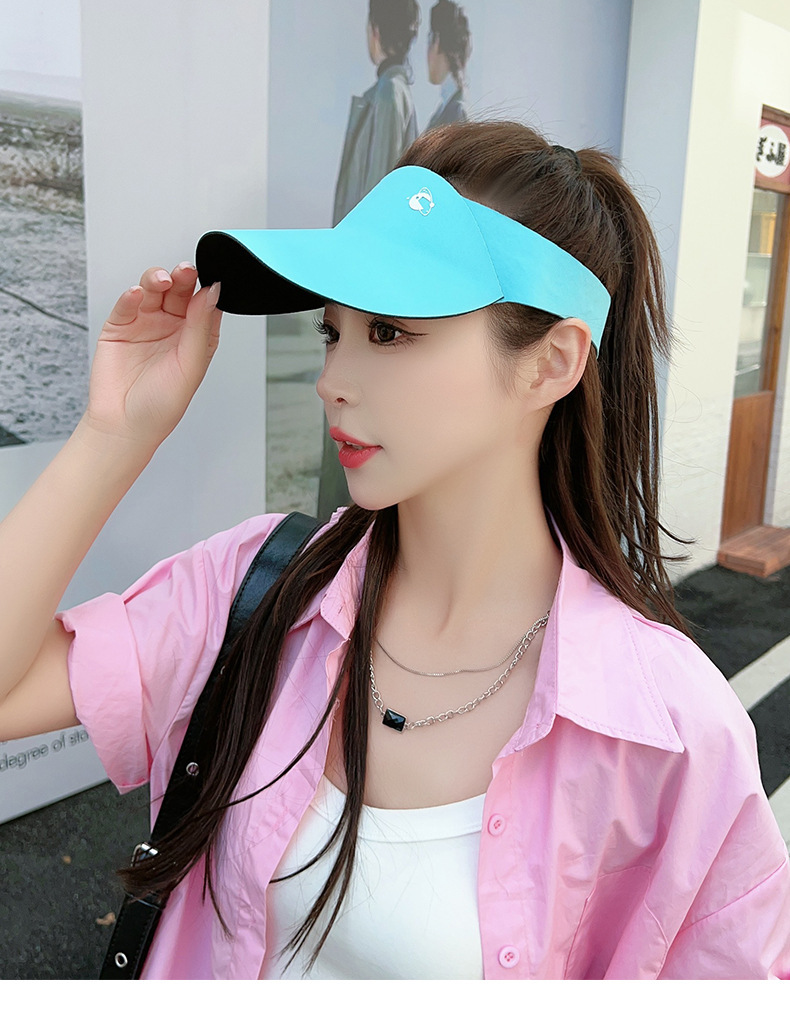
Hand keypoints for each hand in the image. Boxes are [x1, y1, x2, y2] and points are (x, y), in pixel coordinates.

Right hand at [83, 263, 221, 448]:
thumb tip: (212, 293)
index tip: (211, 276)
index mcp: (195, 336)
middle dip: (183, 278)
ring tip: (163, 280)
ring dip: (157, 280)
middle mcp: (172, 327)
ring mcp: (145, 324)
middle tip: (186, 271)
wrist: (124, 425)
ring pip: (153, 290)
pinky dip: (130, 295)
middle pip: (179, 291)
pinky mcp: (119, 326)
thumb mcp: (190, 365)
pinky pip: (126, 304)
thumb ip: (200, 326)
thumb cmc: (161, 405)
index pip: (204, 303)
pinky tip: (135, 293)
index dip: (207, 288)